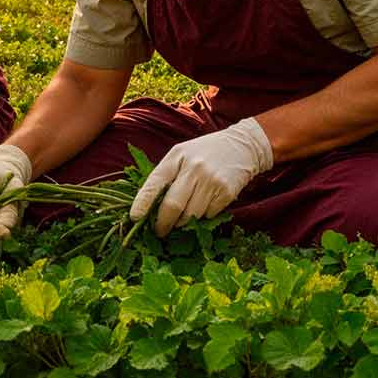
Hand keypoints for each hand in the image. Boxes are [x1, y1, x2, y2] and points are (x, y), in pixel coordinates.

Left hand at [131, 117, 272, 236]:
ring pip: (190, 214)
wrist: (242, 146)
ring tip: (184, 215)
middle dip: (163, 223)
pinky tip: (206, 203)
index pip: (154, 183)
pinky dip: (203, 216)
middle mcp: (193, 168)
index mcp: (176, 157)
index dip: (142, 203)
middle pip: (172, 205)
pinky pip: (208, 215)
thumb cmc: (204, 152)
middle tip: (159, 231)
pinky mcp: (226, 192)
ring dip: (183, 221)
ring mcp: (210, 180)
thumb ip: (167, 175)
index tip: (135, 218)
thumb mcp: (181, 154)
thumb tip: (150, 208)